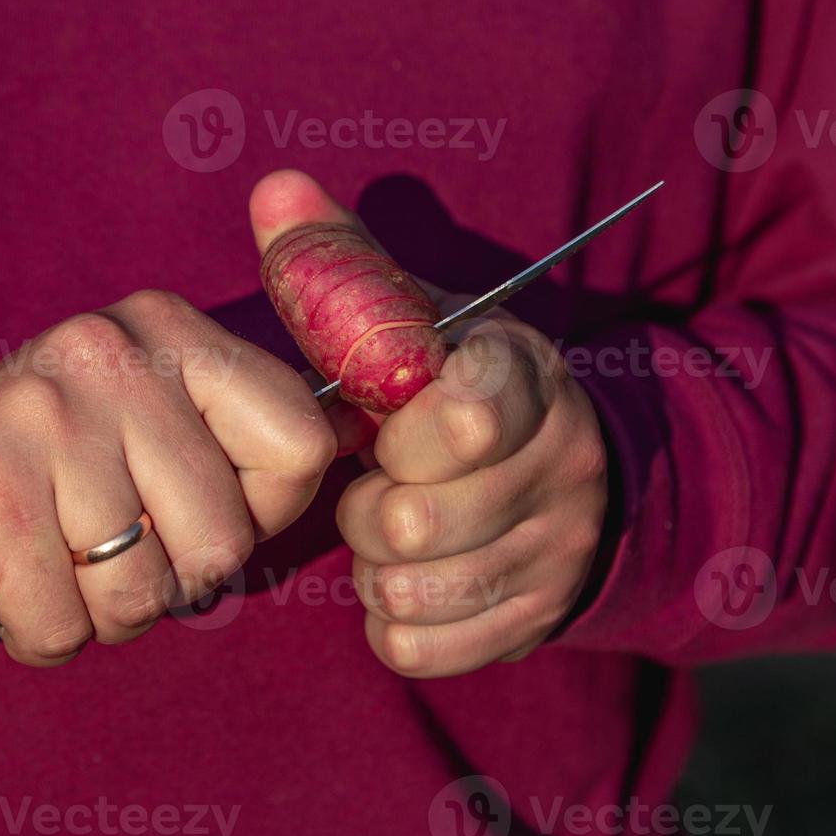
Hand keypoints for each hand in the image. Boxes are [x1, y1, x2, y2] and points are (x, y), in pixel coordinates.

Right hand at [0, 290, 337, 665]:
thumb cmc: (55, 479)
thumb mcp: (154, 427)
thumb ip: (242, 436)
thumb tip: (358, 433)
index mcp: (168, 329)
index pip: (300, 442)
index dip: (260, 510)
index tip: (196, 510)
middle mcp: (109, 352)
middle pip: (224, 536)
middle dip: (170, 578)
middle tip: (105, 548)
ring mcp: (44, 416)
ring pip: (145, 590)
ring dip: (101, 610)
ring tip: (54, 560)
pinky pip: (67, 625)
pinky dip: (41, 633)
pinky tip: (6, 585)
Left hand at [250, 170, 606, 678]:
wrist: (562, 469)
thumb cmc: (455, 385)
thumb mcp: (414, 316)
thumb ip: (343, 261)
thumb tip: (273, 188)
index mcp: (526, 381)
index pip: (460, 420)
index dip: (397, 430)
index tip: (395, 416)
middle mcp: (561, 471)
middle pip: (409, 518)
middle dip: (368, 502)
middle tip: (382, 478)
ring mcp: (555, 556)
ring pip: (406, 588)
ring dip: (374, 563)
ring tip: (394, 525)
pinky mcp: (533, 623)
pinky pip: (414, 646)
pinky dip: (390, 617)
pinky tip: (407, 574)